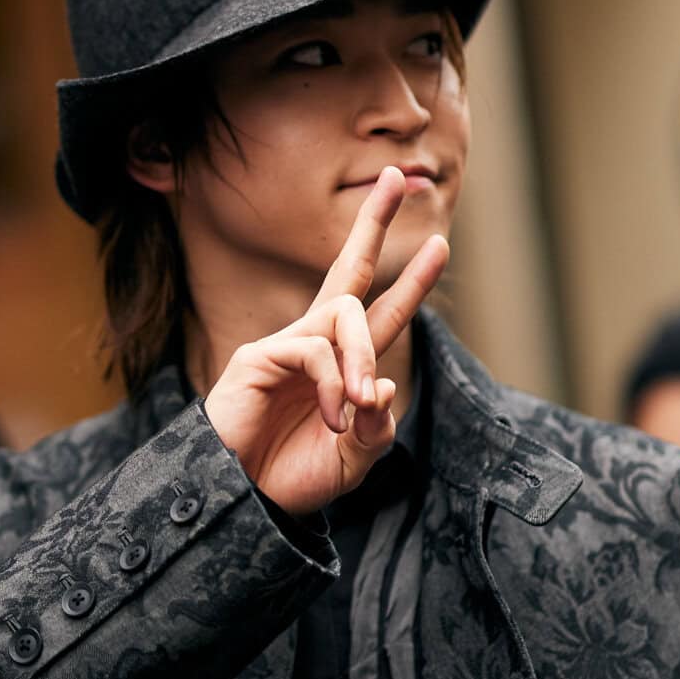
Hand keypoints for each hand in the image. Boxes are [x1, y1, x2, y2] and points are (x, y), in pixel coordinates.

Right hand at [203, 169, 447, 516]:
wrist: (240, 501)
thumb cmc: (289, 478)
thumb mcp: (354, 461)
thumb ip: (378, 430)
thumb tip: (385, 385)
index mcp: (338, 365)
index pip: (378, 312)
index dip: (410, 281)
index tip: (439, 244)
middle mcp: (313, 343)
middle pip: (348, 270)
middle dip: (374, 223)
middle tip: (400, 177)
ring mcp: (285, 345)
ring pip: (344, 315)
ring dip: (364, 355)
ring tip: (360, 400)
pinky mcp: (259, 357)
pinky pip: (314, 350)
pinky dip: (331, 385)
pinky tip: (332, 417)